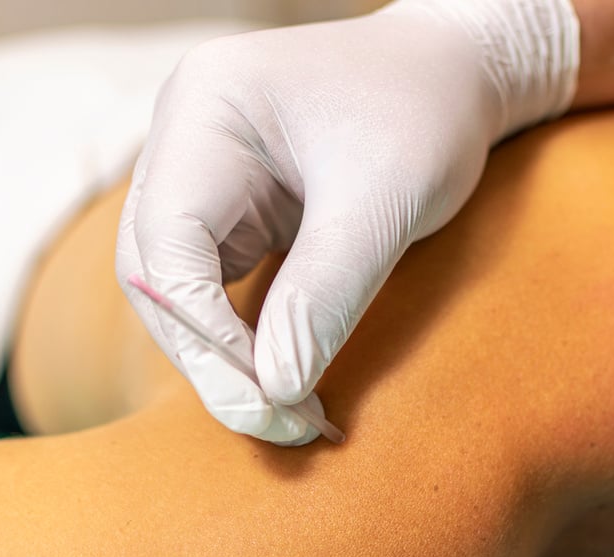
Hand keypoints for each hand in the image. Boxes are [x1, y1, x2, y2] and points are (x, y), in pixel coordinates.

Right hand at [117, 0, 578, 442]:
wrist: (455, 73)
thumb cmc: (425, 113)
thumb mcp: (384, 201)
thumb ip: (326, 293)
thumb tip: (275, 391)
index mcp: (207, 109)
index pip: (169, 241)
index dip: (206, 331)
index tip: (267, 395)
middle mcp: (185, 138)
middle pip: (157, 273)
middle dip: (210, 358)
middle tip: (275, 426)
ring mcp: (201, 173)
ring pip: (177, 289)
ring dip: (223, 358)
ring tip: (286, 417)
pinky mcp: (231, 208)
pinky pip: (213, 286)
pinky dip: (243, 339)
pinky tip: (284, 381)